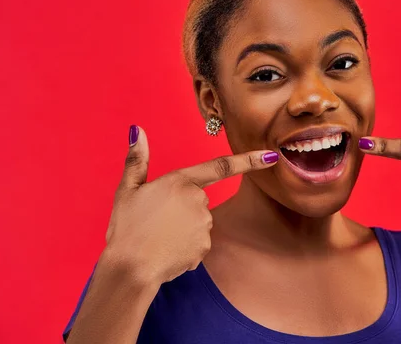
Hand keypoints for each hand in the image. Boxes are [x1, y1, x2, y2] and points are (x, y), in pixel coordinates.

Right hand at [104, 125, 277, 284]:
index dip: (250, 160)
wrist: (130, 268)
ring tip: (159, 236)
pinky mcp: (205, 247)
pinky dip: (185, 246)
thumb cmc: (127, 227)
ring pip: (198, 222)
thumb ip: (137, 160)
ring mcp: (204, 225)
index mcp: (181, 181)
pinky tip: (168, 250)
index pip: (221, 166)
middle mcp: (198, 201)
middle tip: (157, 220)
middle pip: (198, 200)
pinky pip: (198, 242)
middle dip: (183, 208)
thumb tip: (137, 131)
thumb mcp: (127, 190)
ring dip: (183, 228)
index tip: (273, 156)